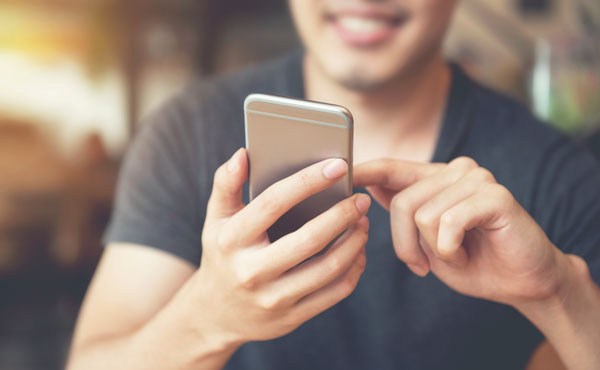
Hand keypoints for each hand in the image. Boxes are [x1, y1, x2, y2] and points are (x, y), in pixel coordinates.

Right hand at [186, 148, 370, 346]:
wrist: (216, 314)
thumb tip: (243, 154)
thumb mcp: (216, 220)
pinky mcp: (292, 317)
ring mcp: (273, 298)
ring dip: (354, 242)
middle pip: (309, 239)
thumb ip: (226, 184)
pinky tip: (357, 250)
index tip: (338, 165)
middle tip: (360, 199)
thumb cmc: (223, 254)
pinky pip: (334, 293)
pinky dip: (353, 268)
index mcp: (232, 240)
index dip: (307, 181)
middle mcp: (251, 271)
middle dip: (342, 215)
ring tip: (362, 222)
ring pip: (328, 268)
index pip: (273, 204)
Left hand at [354, 156, 576, 305]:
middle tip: (424, 265)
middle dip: (406, 244)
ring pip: (422, 215)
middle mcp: (455, 170)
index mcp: (435, 179)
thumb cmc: (471, 262)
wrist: (522, 283)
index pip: (392, 167)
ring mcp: (476, 179)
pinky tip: (467, 254)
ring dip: (434, 251)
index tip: (342, 171)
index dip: (365, 170)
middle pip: (402, 202)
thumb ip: (402, 212)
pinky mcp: (494, 195)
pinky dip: (451, 251)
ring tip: (456, 255)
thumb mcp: (425, 240)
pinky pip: (448, 224)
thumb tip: (367, 186)